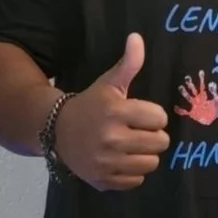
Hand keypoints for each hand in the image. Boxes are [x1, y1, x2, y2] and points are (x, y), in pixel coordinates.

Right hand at [52, 33, 171, 191]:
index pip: (159, 118)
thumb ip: (128, 63)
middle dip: (154, 135)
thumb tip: (137, 37)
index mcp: (116, 112)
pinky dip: (133, 172)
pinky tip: (123, 160)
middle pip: (159, 143)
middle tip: (140, 131)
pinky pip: (136, 181)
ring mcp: (107, 163)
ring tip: (134, 146)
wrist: (58, 131)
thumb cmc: (90, 105)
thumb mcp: (109, 83)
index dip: (154, 115)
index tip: (143, 114)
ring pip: (151, 163)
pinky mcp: (103, 180)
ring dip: (146, 154)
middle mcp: (112, 139)